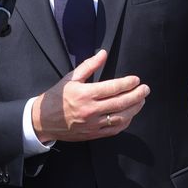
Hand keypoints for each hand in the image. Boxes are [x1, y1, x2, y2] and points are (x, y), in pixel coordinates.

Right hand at [32, 49, 148, 142]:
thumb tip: (103, 53)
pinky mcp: (92, 134)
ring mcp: (92, 124)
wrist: (41, 121)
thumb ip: (89, 65)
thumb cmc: (56, 97)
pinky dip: (125, 122)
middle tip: (146, 89)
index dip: (127, 83)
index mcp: (85, 94)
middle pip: (121, 103)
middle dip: (137, 95)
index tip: (136, 79)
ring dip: (134, 109)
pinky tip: (130, 114)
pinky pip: (114, 130)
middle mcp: (90, 110)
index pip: (112, 88)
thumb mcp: (70, 78)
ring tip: (141, 100)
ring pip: (120, 117)